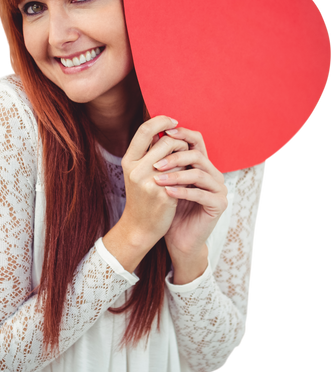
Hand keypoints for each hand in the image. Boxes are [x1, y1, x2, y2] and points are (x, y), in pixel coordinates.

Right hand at [120, 116, 189, 246]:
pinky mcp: (164, 194)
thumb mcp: (136, 172)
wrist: (140, 227)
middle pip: (167, 141)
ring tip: (184, 166)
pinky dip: (187, 174)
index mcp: (128, 161)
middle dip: (180, 143)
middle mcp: (137, 170)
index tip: (174, 121)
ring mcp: (150, 182)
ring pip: (178, 157)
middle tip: (184, 150)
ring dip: (186, 159)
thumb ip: (146, 152)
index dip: (161, 121)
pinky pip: (183, 174)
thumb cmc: (141, 197)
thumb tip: (163, 129)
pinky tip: (186, 180)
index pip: (145, 130)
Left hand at [152, 128, 227, 256]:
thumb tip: (152, 136)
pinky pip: (201, 194)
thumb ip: (163, 161)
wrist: (179, 238)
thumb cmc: (170, 208)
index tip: (163, 133)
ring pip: (199, 174)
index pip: (196, 141)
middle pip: (197, 155)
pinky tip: (167, 193)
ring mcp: (219, 189)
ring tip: (157, 180)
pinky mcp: (219, 204)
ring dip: (176, 176)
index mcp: (202, 165)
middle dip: (175, 157)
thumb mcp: (165, 181)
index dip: (182, 134)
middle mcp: (214, 174)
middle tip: (155, 165)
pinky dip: (183, 192)